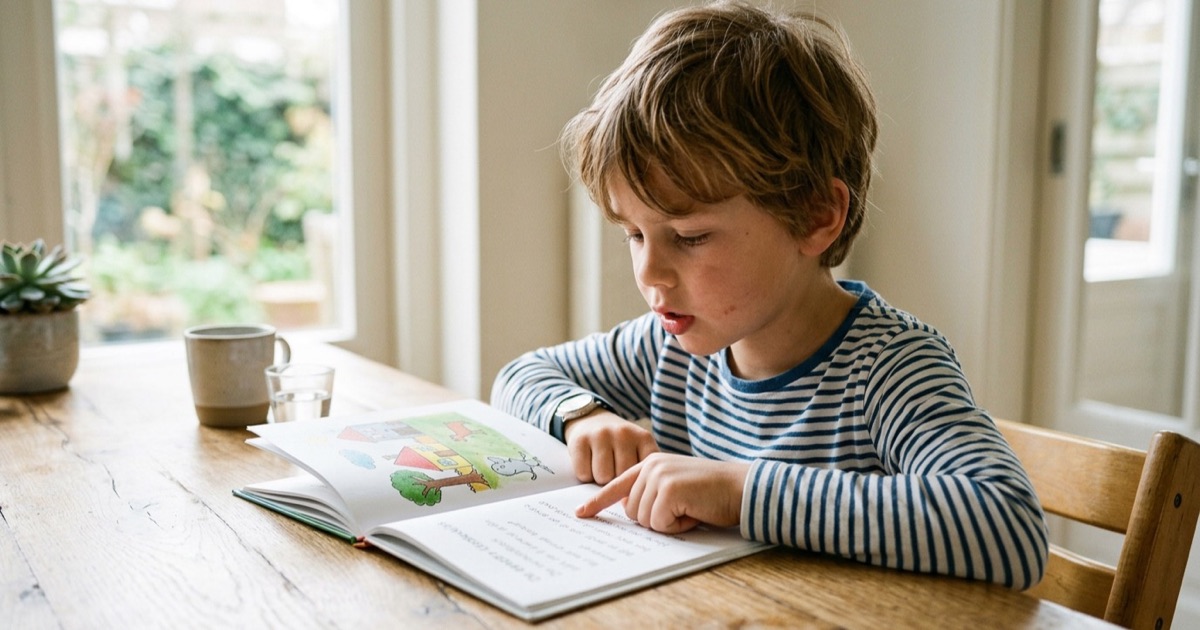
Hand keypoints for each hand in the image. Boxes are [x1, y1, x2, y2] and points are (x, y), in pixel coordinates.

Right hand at [564, 413, 657, 483]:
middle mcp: (624, 434)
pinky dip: (585, 474)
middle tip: (614, 470)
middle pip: (622, 478)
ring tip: (602, 466)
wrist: (591, 419)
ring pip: (602, 478)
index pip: (644, 476)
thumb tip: (635, 499)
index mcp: (643, 438)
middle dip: (616, 481)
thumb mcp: (640, 451)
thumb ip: (645, 471)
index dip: (636, 484)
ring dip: (600, 479)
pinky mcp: (580, 440)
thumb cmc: (619, 445)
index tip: (634, 482)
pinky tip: (589, 462)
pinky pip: (584, 474)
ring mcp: (601, 435)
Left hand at [575, 453, 749, 533]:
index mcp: (650, 463)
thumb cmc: (711, 492)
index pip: (616, 485)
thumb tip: (629, 510)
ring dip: (668, 523)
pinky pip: (659, 523)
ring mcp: (659, 476)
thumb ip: (651, 492)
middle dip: (657, 519)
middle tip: (683, 508)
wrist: (740, 487)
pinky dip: (677, 525)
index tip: (581, 514)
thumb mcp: (676, 487)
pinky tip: (694, 511)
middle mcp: (650, 466)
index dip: (598, 502)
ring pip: (644, 519)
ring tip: (690, 507)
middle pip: (631, 512)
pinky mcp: (668, 490)